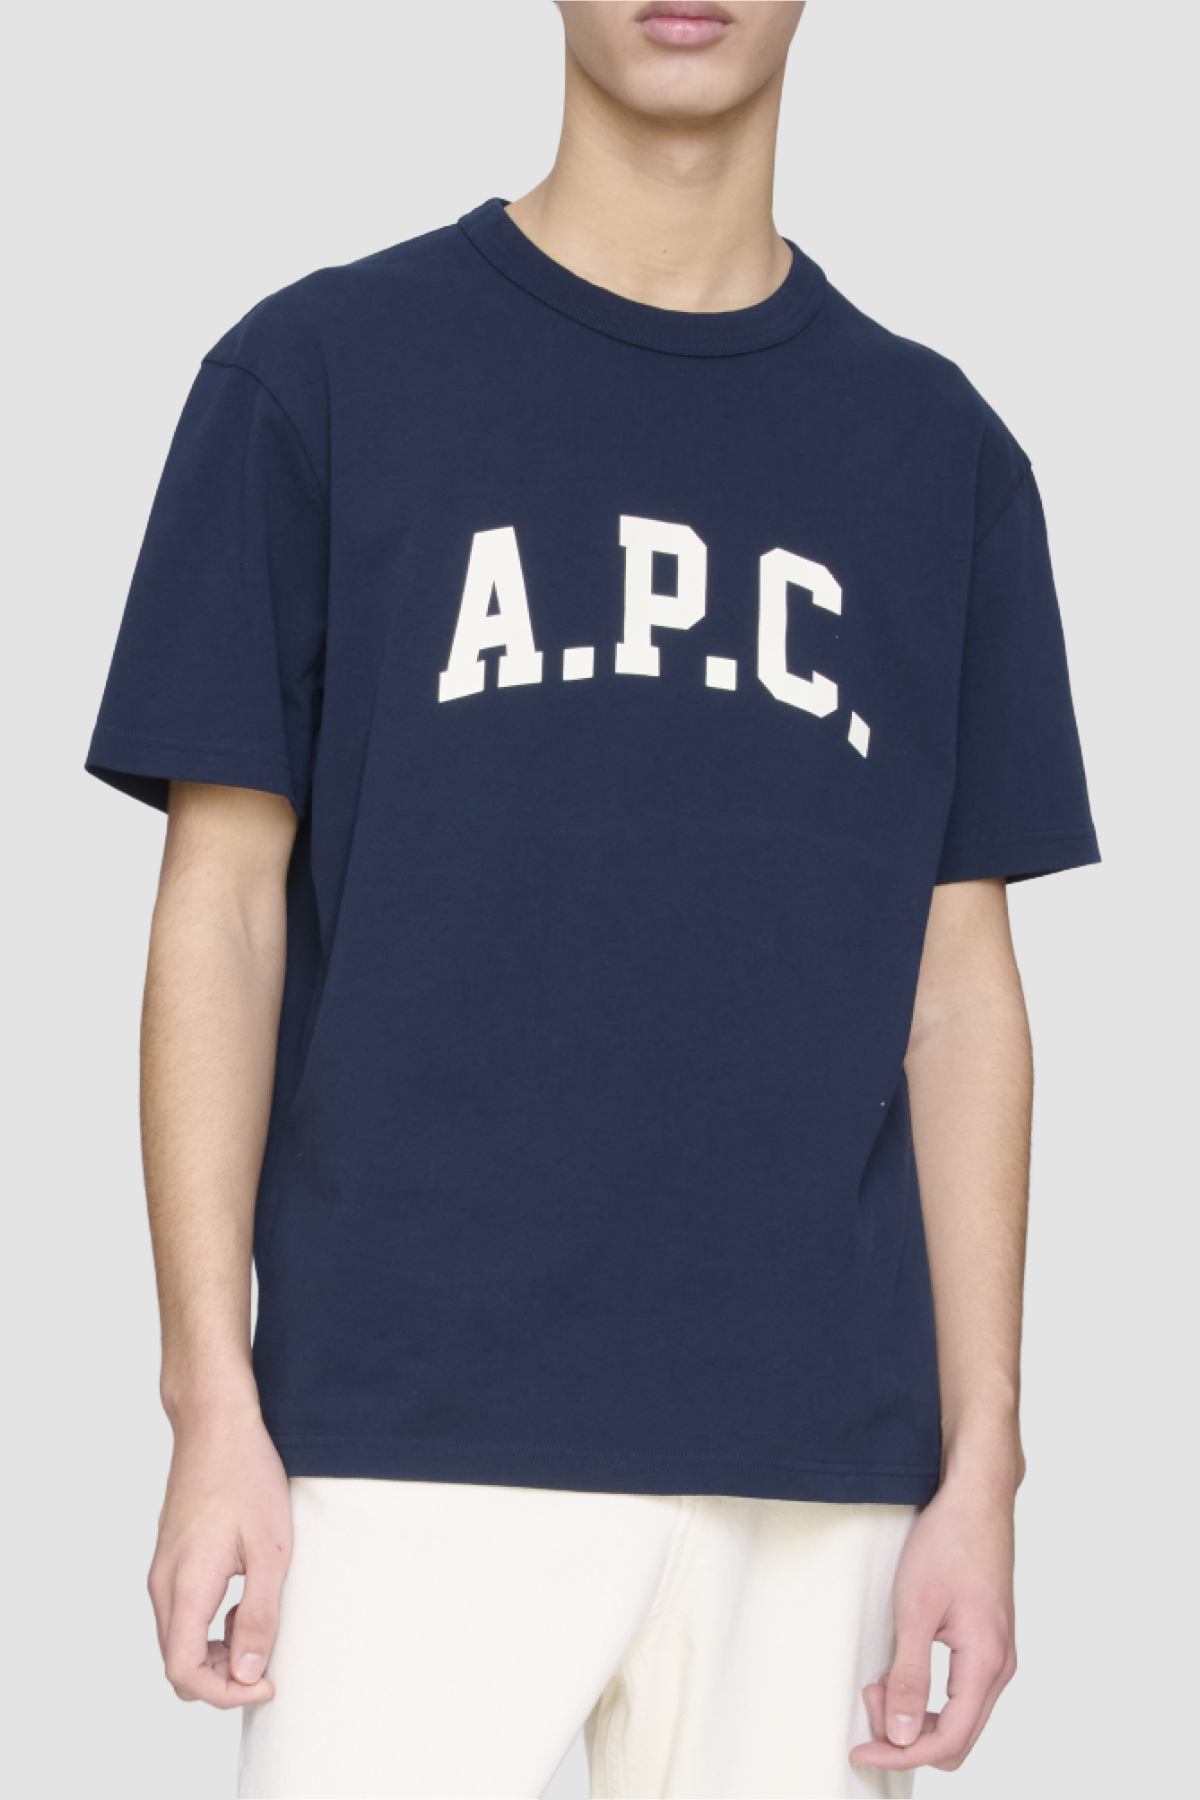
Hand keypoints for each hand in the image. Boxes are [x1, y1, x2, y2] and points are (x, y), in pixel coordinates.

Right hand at [148, 1400, 292, 1707]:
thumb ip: (259, 1616)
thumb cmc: (246, 1475)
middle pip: (176, 1662)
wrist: (215, 1422)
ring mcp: (161, 1569)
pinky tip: (242, 1594)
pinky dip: (209, 1622)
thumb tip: (249, 1674)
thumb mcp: (271, 1549)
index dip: (224, 1692)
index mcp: (185, 1585)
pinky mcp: (169, 1558)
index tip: (265, 1682)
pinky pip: (180, 1612)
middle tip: (266, 1652)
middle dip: (222, 1674)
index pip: (183, 1672)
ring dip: (216, 1647)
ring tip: (257, 1615)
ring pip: (178, 1638)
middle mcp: (162, 1583)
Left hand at [849, 1471, 1017, 1773]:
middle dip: (908, 1735)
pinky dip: (930, 1696)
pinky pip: (962, 1692)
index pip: (948, 1740)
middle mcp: (1001, 1666)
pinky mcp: (988, 1641)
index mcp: (987, 1663)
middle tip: (868, 1701)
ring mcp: (998, 1654)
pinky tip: (900, 1672)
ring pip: (961, 1717)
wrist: (974, 1498)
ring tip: (879, 1683)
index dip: (901, 1754)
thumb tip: (902, 1735)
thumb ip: (909, 1677)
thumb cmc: (947, 1543)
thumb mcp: (915, 1611)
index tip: (862, 1748)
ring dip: (918, 1715)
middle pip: (958, 1737)